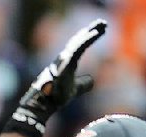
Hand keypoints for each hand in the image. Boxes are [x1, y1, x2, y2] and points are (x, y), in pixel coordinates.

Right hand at [3, 19, 106, 136]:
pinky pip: (78, 47)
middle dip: (90, 31)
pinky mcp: (65, 62)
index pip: (78, 47)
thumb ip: (83, 84)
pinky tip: (95, 33)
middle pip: (79, 41)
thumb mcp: (73, 90)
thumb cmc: (54, 98)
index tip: (98, 31)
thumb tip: (92, 80)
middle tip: (102, 23)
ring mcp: (63, 59)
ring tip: (103, 24)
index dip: (87, 38)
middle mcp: (63, 58)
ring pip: (79, 41)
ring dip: (91, 31)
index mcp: (65, 63)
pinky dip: (87, 39)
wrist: (42, 103)